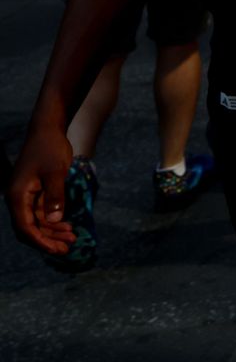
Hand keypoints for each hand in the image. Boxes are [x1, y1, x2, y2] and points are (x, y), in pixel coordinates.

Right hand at [6, 125, 76, 254]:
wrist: (48, 130)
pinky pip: (41, 213)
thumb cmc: (50, 148)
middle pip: (30, 228)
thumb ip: (55, 196)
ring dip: (52, 231)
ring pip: (36, 222)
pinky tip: (68, 226)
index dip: (41, 241)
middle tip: (68, 248)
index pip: (25, 228)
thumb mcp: (56, 172)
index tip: (57, 250)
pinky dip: (53, 221)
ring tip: (72, 238)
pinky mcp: (35, 192)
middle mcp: (18, 199)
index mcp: (17, 196)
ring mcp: (26, 196)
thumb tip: (53, 221)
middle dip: (48, 239)